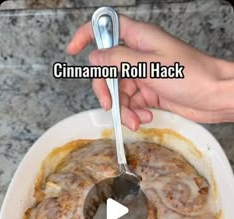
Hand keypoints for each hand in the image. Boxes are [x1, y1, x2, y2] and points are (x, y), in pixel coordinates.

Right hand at [67, 15, 233, 129]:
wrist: (215, 97)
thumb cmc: (193, 75)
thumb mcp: (151, 66)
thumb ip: (120, 60)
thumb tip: (95, 57)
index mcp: (139, 38)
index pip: (107, 28)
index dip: (87, 35)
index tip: (72, 51)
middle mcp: (139, 55)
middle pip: (108, 69)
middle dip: (107, 90)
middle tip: (110, 106)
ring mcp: (145, 75)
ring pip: (120, 91)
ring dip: (124, 109)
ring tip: (136, 120)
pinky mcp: (151, 93)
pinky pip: (133, 104)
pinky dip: (135, 114)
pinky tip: (145, 119)